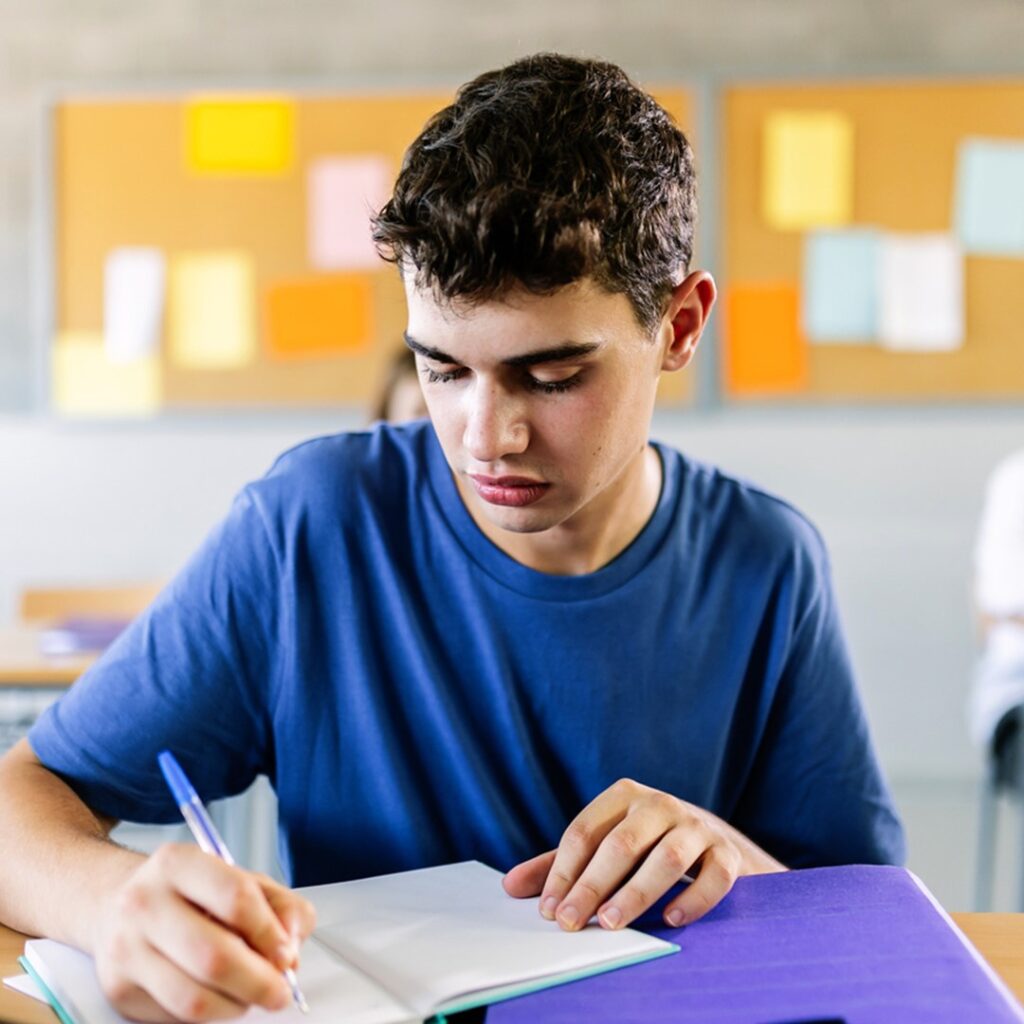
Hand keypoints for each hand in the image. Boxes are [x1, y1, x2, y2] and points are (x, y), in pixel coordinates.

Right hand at [93, 843, 315, 1022]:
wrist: (118, 905)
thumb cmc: (192, 894)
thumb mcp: (241, 881)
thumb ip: (281, 906)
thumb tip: (291, 947)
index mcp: (178, 863)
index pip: (235, 899)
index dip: (269, 933)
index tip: (288, 955)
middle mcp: (144, 903)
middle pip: (214, 957)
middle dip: (259, 982)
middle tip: (280, 991)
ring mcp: (125, 949)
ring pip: (193, 999)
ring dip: (235, 1005)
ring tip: (249, 995)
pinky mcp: (118, 989)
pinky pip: (175, 1018)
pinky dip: (209, 1015)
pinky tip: (217, 996)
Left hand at [503, 778, 783, 931]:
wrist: (717, 843)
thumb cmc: (647, 845)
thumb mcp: (604, 847)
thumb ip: (561, 864)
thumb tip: (510, 886)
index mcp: (624, 796)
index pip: (585, 831)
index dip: (563, 872)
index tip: (548, 910)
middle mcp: (660, 805)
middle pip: (621, 844)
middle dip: (592, 885)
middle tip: (571, 922)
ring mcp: (697, 826)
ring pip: (667, 858)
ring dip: (636, 892)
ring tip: (611, 922)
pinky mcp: (727, 853)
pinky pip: (714, 875)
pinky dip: (694, 898)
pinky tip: (672, 920)